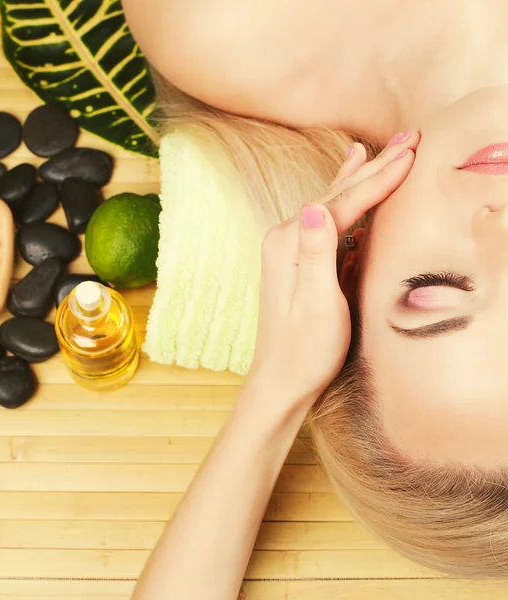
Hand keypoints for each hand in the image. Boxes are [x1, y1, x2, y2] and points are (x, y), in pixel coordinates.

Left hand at [245, 132, 420, 412]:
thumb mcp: (315, 305)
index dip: (379, 178)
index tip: (413, 153)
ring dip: (360, 177)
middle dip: (375, 167)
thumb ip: (315, 255)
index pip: (342, 203)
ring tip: (377, 150)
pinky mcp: (297, 259)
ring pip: (332, 202)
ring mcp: (289, 247)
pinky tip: (347, 186)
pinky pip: (326, 219)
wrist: (281, 378)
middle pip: (337, 194)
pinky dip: (343, 198)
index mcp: (290, 244)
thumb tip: (313, 206)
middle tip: (410, 138)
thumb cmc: (304, 349)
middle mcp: (285, 238)